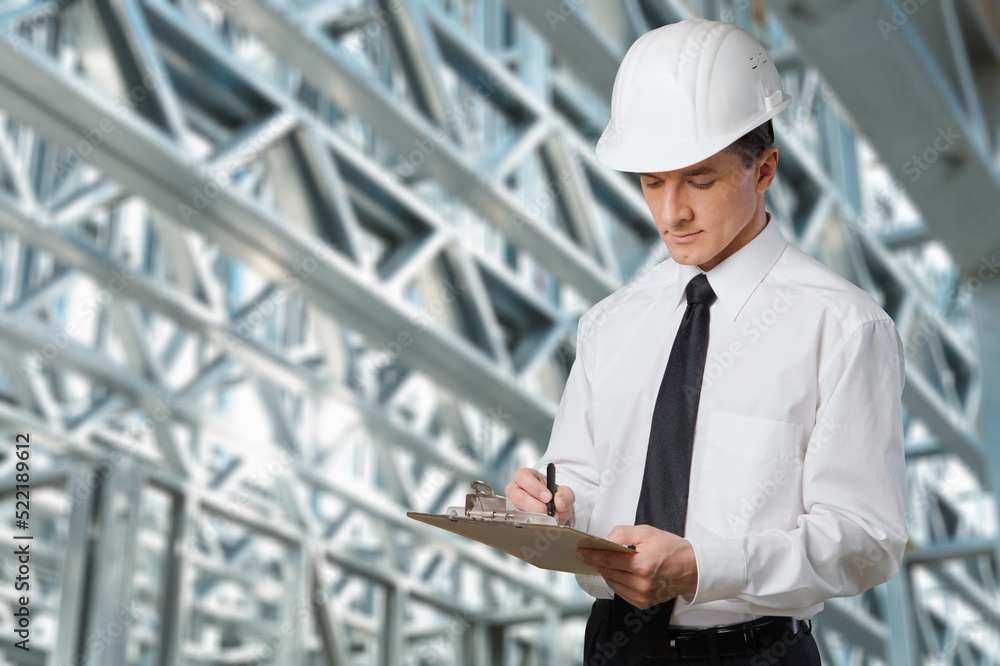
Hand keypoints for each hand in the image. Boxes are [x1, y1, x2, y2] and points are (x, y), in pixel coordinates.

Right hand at [505, 467, 574, 525]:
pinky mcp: (515, 517)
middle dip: (536, 506)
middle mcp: (515, 489)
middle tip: (548, 510)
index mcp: (525, 476)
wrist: (554, 509)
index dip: (534, 487)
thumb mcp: (564, 492)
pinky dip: (535, 523)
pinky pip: (522, 522)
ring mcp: (513, 504)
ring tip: (549, 516)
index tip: (548, 497)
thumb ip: (565, 495)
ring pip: (519, 511)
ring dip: (536, 516)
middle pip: (518, 497)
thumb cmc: (553, 496)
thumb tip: (559, 502)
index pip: (522, 476)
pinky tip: (543, 521)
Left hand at [577, 525, 697, 609]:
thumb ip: (622, 533)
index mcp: (642, 565)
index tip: (582, 551)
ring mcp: (642, 596)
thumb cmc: (672, 549)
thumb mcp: (646, 532)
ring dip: (606, 573)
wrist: (692, 568)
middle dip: (597, 562)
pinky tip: (618, 573)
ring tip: (605, 562)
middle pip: (608, 573)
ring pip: (613, 584)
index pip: (608, 560)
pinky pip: (622, 593)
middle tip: (590, 554)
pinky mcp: (644, 603)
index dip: (592, 555)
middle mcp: (641, 584)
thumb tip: (606, 540)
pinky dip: (617, 582)